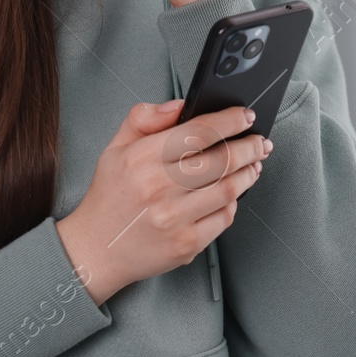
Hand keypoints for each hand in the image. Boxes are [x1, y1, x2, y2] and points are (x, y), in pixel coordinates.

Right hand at [55, 99, 270, 305]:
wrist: (95, 250)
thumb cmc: (109, 198)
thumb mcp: (115, 148)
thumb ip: (145, 119)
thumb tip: (180, 106)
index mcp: (142, 159)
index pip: (199, 131)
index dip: (230, 120)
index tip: (245, 116)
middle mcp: (159, 187)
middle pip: (223, 159)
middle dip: (250, 146)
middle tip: (260, 142)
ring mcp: (174, 219)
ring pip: (230, 188)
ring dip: (249, 172)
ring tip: (254, 164)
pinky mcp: (186, 244)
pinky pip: (224, 218)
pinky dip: (234, 203)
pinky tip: (233, 194)